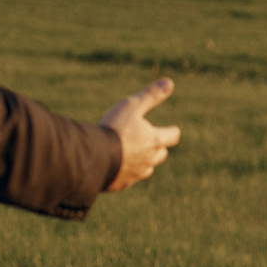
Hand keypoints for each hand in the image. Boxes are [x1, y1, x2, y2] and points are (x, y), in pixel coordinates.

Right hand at [101, 78, 179, 192]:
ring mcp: (136, 174)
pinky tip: (116, 166)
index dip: (171, 131)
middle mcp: (149, 160)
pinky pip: (128, 179)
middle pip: (161, 154)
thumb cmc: (114, 129)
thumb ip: (151, 95)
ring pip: (146, 169)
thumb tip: (170, 82)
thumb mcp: (132, 106)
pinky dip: (125, 172)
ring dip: (142, 161)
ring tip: (130, 153)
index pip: (173, 136)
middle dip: (157, 147)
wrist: (94, 157)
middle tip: (147, 140)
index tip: (169, 129)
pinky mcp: (121, 184)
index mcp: (154, 140)